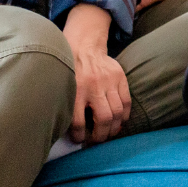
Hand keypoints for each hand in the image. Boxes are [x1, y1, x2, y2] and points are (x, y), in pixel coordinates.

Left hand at [63, 4, 130, 142]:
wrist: (83, 46)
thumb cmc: (69, 69)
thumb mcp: (62, 84)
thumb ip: (64, 103)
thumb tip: (60, 127)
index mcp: (75, 88)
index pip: (78, 121)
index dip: (79, 136)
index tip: (79, 140)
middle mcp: (93, 85)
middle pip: (103, 119)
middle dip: (101, 136)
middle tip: (96, 141)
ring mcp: (109, 81)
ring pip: (118, 112)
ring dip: (114, 128)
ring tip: (108, 133)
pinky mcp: (120, 77)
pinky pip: (127, 101)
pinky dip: (124, 115)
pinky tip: (118, 121)